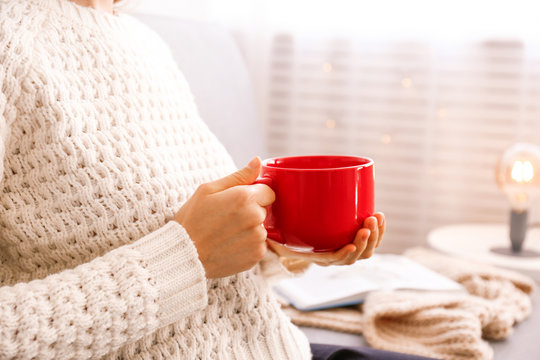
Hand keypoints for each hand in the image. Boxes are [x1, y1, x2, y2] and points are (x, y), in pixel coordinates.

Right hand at [174, 157, 274, 277]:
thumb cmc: (192, 220)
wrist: (183, 255)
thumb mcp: (208, 190)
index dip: (254, 194)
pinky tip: (230, 244)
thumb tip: (257, 161)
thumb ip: (238, 176)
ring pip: (262, 228)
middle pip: (265, 209)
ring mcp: (257, 238)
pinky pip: (259, 245)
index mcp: (245, 198)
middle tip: (227, 218)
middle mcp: (255, 218)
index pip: (268, 191)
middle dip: (251, 211)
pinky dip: (248, 245)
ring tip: (226, 233)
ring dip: (250, 229)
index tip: (238, 201)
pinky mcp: (257, 255)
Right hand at [268, 212, 384, 266]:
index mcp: (314, 255)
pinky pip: (370, 240)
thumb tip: (260, 205)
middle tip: (366, 223)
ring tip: (376, 217)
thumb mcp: (270, 228)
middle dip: (365, 242)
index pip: (333, 260)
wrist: (287, 234)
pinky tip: (379, 216)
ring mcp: (343, 246)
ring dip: (375, 236)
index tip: (350, 244)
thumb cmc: (277, 230)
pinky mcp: (351, 236)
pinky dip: (378, 231)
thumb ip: (268, 220)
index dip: (344, 254)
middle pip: (355, 257)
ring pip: (366, 251)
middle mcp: (331, 255)